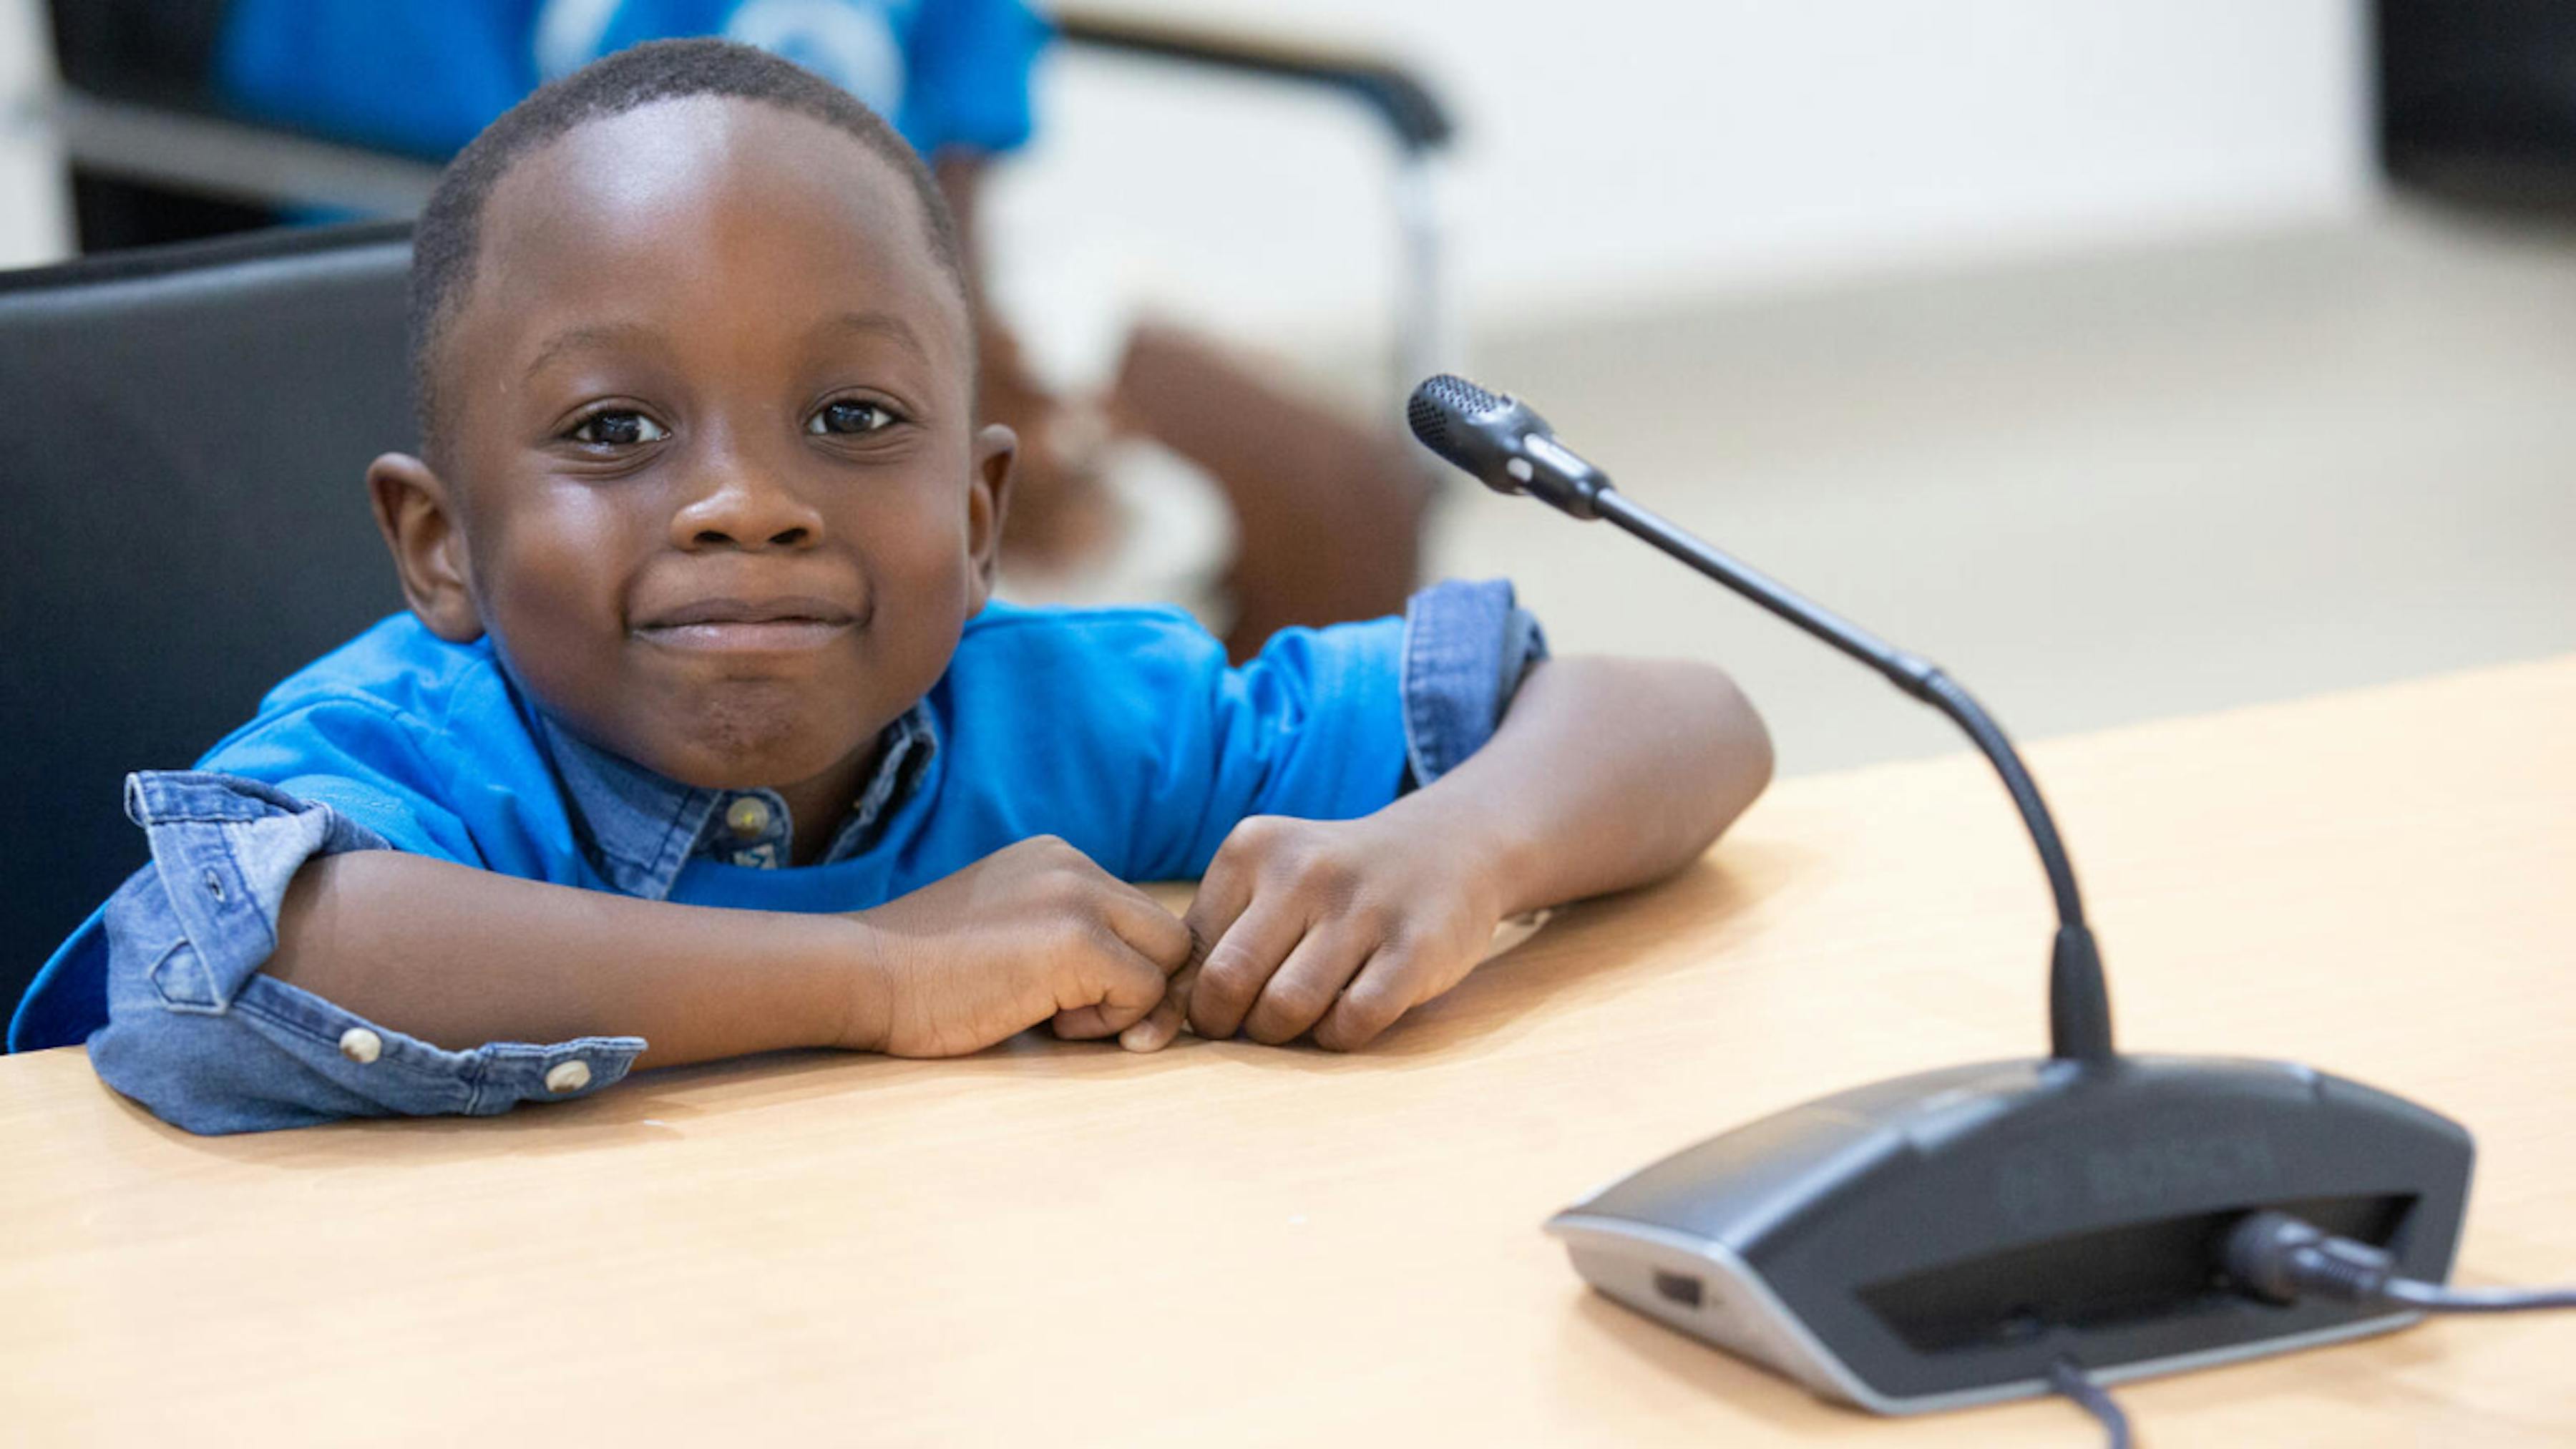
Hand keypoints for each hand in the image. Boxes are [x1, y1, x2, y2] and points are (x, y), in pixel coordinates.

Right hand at [844, 837, 1190, 1056]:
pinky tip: (1048, 1020)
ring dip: (1127, 1001)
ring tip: (1056, 1016)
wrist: (863, 975)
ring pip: (1169, 957)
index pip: (1137, 914)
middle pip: (1167, 930)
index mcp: (1057, 858)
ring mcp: (1078, 898)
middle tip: (1074, 1016)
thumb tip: (1137, 983)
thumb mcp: (1004, 930)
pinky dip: (1111, 1020)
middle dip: (1142, 983)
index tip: (1070, 1000)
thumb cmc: (921, 974)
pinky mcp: (1078, 942)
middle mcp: (1075, 865)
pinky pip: (1145, 991)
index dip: (1122, 966)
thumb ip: (1063, 934)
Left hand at [1121, 813, 1507, 1052]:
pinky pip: (1352, 1022)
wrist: (1449, 849)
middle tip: (1258, 1023)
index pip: (1191, 954)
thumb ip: (1211, 944)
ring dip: (1287, 1034)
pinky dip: (1340, 1036)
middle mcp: (1305, 869)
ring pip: (1287, 1009)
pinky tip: (1350, 1013)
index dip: (1198, 1000)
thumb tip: (1147, 1033)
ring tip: (1304, 1016)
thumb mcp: (1269, 885)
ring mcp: (1364, 906)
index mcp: (1252, 849)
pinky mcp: (1416, 946)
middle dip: (1233, 1025)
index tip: (1224, 1009)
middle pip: (1229, 985)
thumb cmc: (1336, 887)